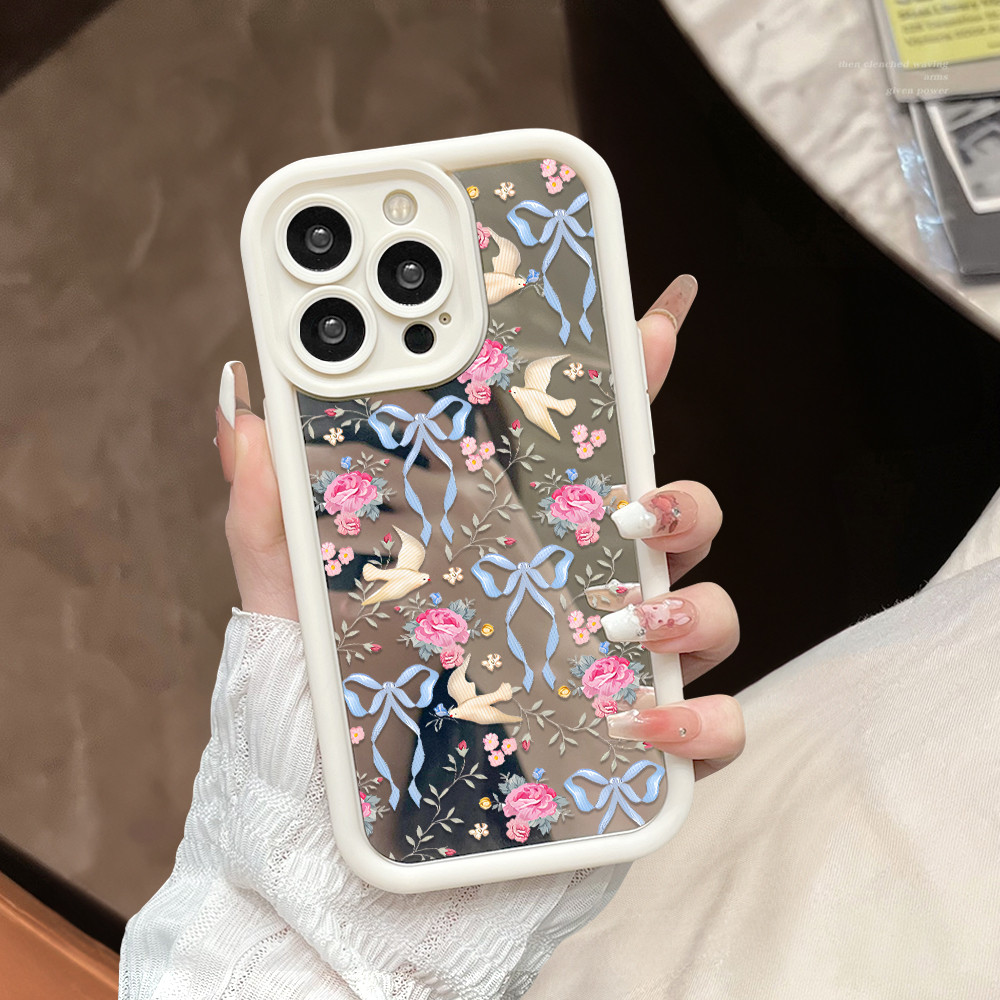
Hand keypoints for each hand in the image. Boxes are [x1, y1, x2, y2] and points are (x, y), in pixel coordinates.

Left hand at [216, 274, 744, 780]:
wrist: (347, 860)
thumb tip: (241, 411)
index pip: (582, 449)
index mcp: (512, 546)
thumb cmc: (329, 730)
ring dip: (692, 602)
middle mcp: (576, 596)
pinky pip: (713, 725)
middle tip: (637, 503)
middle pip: (670, 517)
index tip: (653, 316)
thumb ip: (272, 518)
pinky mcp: (636, 750)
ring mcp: (616, 671)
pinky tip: (638, 719)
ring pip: (709, 607)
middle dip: (678, 494)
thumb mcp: (292, 613)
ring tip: (627, 621)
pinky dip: (698, 718)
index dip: (625, 379)